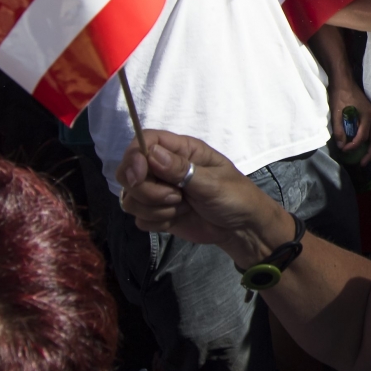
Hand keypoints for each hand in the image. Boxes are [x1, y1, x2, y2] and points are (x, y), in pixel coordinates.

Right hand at [117, 130, 290, 265]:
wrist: (241, 229)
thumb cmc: (234, 196)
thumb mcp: (213, 182)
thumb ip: (182, 170)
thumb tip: (152, 154)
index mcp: (181, 150)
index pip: (144, 141)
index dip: (134, 157)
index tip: (138, 176)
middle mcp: (164, 167)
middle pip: (128, 172)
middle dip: (145, 190)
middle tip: (176, 197)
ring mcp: (158, 191)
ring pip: (131, 198)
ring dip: (156, 208)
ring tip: (183, 207)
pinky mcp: (157, 213)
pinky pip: (139, 218)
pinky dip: (157, 222)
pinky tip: (178, 218)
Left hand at [330, 79, 370, 166]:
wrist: (343, 80)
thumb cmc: (340, 95)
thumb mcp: (337, 112)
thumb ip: (339, 130)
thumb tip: (341, 145)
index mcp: (367, 117)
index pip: (362, 137)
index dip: (353, 146)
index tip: (343, 150)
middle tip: (363, 165)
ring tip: (370, 162)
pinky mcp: (369, 116)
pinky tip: (366, 147)